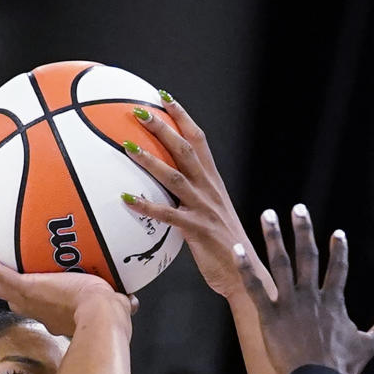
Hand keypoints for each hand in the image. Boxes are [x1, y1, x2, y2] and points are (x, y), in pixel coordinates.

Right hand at [0, 240, 137, 338]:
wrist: (102, 315)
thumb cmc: (111, 315)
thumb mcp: (115, 305)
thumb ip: (122, 303)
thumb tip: (132, 301)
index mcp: (57, 317)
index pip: (39, 309)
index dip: (32, 302)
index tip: (29, 295)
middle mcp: (38, 311)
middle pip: (12, 299)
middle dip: (0, 287)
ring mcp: (30, 300)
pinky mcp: (26, 288)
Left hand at [119, 96, 270, 300]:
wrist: (247, 275)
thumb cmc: (227, 249)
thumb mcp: (213, 217)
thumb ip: (193, 201)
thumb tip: (169, 193)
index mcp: (214, 183)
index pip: (199, 140)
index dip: (182, 117)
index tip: (164, 97)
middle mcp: (210, 190)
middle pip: (185, 150)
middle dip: (163, 128)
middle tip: (140, 111)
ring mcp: (204, 209)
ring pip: (174, 177)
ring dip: (150, 160)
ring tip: (127, 146)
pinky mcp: (197, 231)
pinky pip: (168, 215)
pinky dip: (147, 206)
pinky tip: (127, 199)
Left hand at [234, 206, 373, 373]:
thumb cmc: (341, 368)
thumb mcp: (367, 347)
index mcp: (333, 302)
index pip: (338, 269)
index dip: (339, 250)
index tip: (337, 233)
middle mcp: (311, 297)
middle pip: (308, 256)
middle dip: (303, 230)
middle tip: (298, 208)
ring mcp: (290, 305)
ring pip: (281, 264)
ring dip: (274, 237)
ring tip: (268, 215)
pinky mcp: (270, 317)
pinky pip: (255, 288)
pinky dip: (245, 268)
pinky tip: (236, 248)